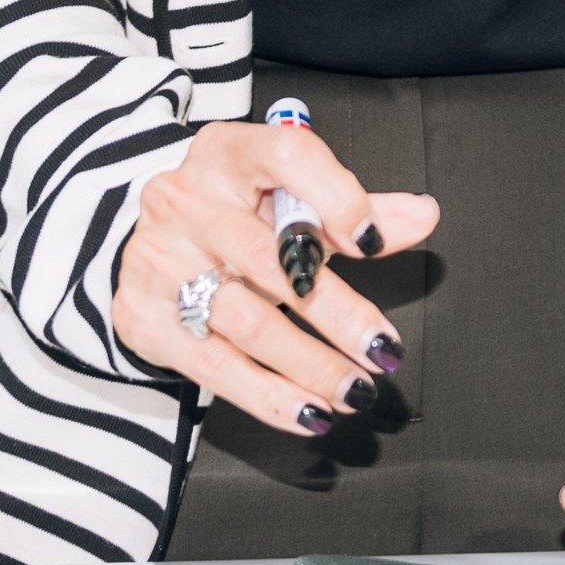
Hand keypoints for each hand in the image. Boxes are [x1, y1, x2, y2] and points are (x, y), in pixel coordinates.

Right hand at [107, 120, 438, 436]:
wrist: (154, 240)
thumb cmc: (235, 211)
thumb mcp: (289, 195)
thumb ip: (356, 206)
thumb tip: (422, 215)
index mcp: (229, 152)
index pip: (288, 156)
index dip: (337, 197)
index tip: (374, 244)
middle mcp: (186, 199)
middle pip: (270, 259)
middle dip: (337, 313)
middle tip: (382, 350)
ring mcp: (158, 258)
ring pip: (246, 321)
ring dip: (310, 366)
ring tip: (355, 389)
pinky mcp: (142, 316)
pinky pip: (214, 366)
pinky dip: (268, 397)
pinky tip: (308, 412)